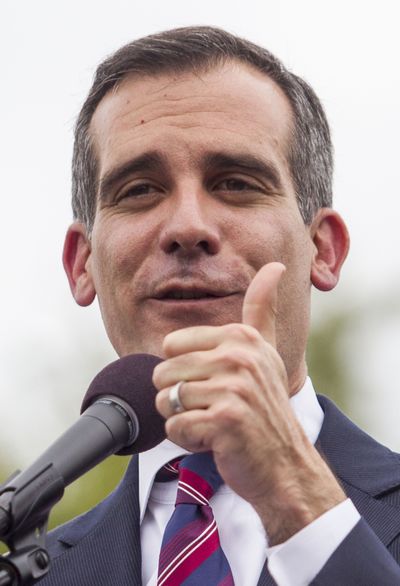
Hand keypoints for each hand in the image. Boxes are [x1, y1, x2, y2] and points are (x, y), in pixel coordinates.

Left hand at [154, 262, 344, 543]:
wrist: (285, 464)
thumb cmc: (267, 407)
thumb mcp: (266, 352)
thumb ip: (262, 309)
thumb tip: (275, 265)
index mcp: (242, 337)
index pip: (171, 347)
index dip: (184, 373)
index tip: (215, 385)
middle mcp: (239, 357)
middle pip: (163, 373)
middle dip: (179, 399)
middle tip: (212, 409)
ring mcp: (234, 387)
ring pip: (165, 401)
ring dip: (183, 420)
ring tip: (213, 425)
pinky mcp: (225, 419)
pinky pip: (174, 427)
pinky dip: (187, 440)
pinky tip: (214, 442)